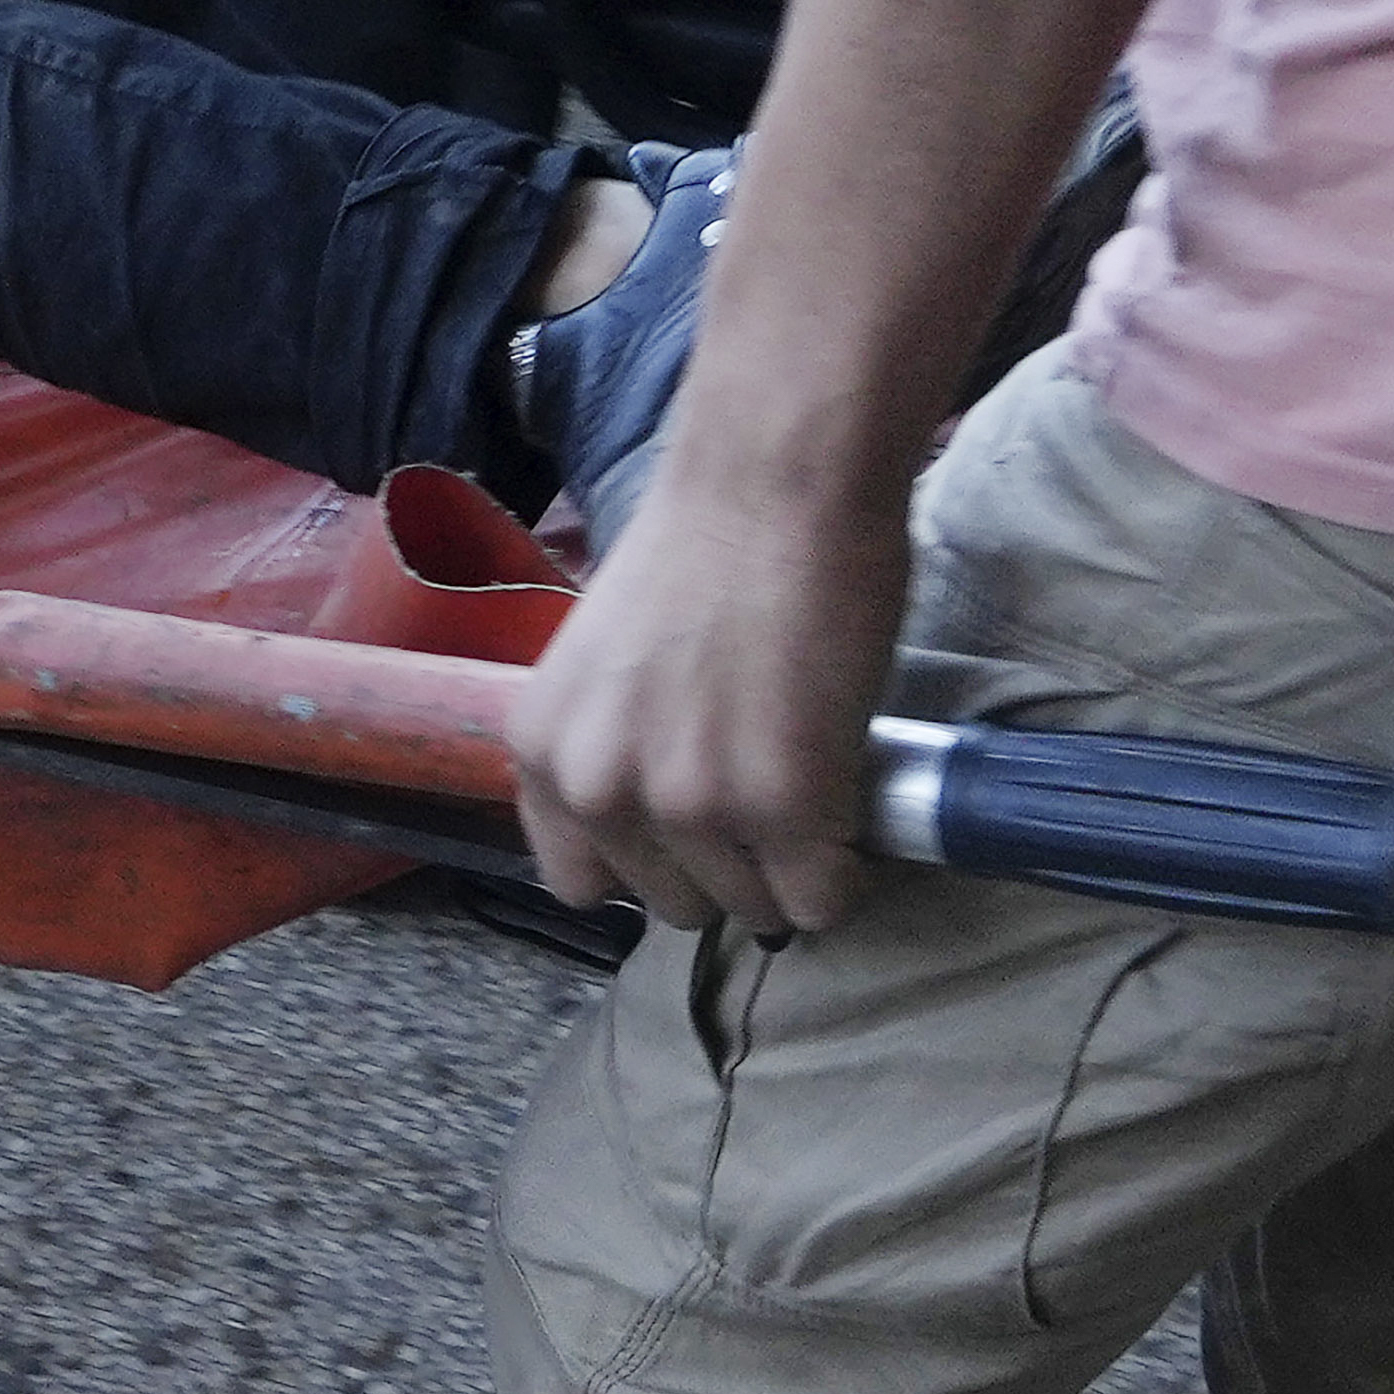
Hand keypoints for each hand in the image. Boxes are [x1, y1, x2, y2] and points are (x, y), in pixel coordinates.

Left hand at [503, 451, 909, 938]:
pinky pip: (821, 900)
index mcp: (544, 753)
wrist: (773, 484)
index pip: (578, 881)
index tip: (685, 828)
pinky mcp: (786, 808)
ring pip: (752, 910)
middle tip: (763, 793)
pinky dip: (844, 871)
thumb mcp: (602, 667)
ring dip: (787, 865)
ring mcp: (692, 806)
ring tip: (810, 783)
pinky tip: (848, 809)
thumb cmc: (699, 549)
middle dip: (723, 863)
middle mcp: (601, 791)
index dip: (644, 860)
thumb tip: (654, 828)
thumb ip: (611, 748)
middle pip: (673, 904)